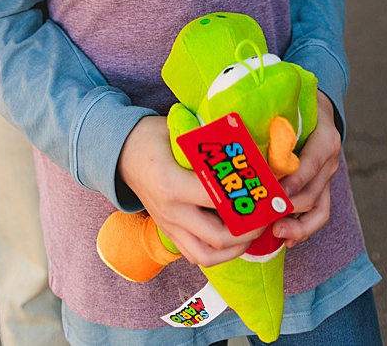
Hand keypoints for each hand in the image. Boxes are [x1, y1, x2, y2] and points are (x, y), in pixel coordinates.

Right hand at [118, 117, 266, 266]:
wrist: (120, 153)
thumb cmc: (150, 138)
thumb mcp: (178, 131)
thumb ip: (209, 141)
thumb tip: (248, 144)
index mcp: (171, 184)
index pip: (217, 199)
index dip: (246, 197)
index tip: (266, 191)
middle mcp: (170, 211)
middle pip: (217, 237)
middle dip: (248, 231)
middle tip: (264, 216)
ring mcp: (167, 225)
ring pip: (206, 256)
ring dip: (234, 250)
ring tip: (250, 233)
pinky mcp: (167, 232)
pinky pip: (195, 254)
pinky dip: (217, 252)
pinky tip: (231, 238)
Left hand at [270, 92, 340, 247]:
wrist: (317, 109)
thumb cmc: (293, 107)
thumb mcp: (285, 108)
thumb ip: (266, 119)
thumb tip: (226, 127)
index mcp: (323, 139)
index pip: (311, 163)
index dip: (294, 179)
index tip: (273, 190)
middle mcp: (329, 161)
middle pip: (312, 191)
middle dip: (289, 207)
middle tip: (264, 216)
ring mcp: (327, 178)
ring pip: (319, 209)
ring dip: (298, 225)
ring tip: (277, 233)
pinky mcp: (322, 189)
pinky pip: (319, 214)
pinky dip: (304, 229)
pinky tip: (287, 240)